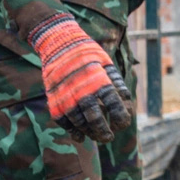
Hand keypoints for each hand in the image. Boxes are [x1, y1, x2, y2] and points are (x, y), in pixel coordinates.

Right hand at [31, 13, 130, 142]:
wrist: (57, 42)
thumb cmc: (86, 52)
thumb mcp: (105, 61)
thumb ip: (116, 81)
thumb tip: (126, 101)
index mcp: (98, 79)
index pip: (114, 104)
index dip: (121, 117)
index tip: (123, 123)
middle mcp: (82, 90)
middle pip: (95, 119)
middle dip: (104, 132)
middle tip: (109, 138)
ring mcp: (66, 96)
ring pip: (79, 122)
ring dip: (89, 132)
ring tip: (96, 135)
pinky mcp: (54, 100)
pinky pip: (63, 121)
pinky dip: (71, 130)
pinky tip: (79, 135)